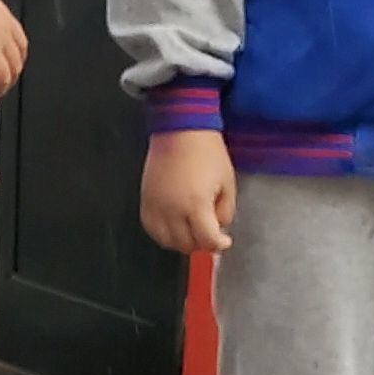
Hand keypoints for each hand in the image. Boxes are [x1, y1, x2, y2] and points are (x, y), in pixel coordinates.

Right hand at [139, 126, 235, 252]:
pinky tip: (174, 226)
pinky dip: (163, 234)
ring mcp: (156, 206)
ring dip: (182, 242)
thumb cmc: (207, 152)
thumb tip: (219, 228)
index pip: (207, 241)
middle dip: (202, 243)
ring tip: (192, 230)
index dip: (219, 244)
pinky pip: (151, 229)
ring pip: (167, 242)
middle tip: (209, 233)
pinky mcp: (145, 200)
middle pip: (187, 245)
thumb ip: (226, 211)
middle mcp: (172, 209)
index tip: (225, 240)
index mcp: (196, 204)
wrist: (180, 130)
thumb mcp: (227, 182)